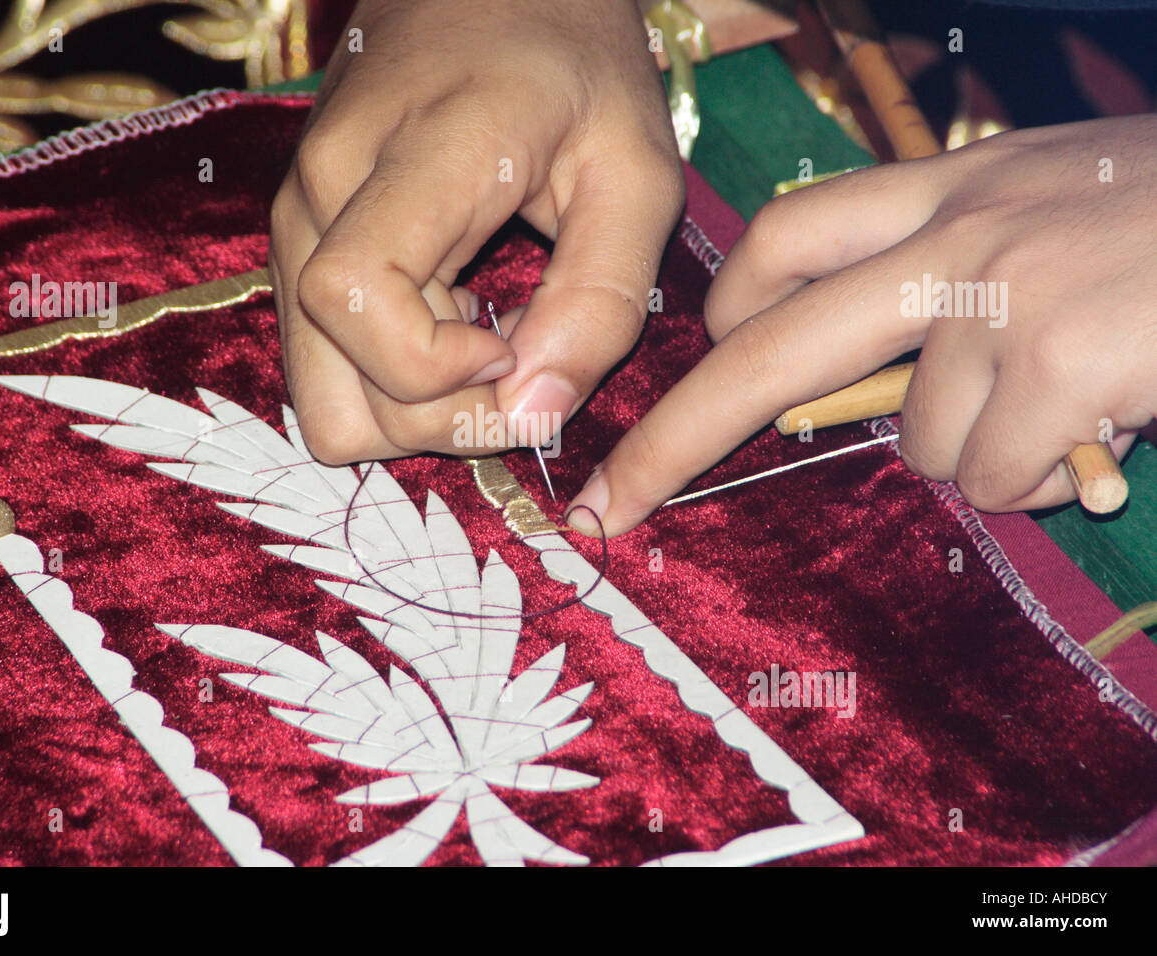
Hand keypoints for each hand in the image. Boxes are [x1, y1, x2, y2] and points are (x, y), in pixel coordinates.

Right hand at [269, 0, 683, 462]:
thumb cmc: (577, 65)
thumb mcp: (635, 174)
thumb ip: (601, 301)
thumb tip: (534, 416)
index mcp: (409, 155)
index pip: (354, 300)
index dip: (437, 368)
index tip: (514, 346)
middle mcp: (321, 194)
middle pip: (334, 389)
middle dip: (439, 418)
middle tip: (521, 363)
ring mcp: (296, 222)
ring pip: (321, 397)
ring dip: (412, 408)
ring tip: (486, 341)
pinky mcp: (300, 245)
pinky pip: (328, 364)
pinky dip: (392, 378)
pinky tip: (453, 322)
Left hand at [568, 116, 1156, 535]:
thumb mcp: (1050, 197)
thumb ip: (952, 262)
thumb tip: (881, 382)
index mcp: (946, 182)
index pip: (782, 235)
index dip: (725, 310)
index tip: (698, 359)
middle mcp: (955, 227)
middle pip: (762, 348)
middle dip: (674, 438)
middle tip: (611, 506)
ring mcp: (1002, 293)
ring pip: (917, 441)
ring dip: (975, 453)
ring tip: (1061, 406)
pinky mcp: (1058, 361)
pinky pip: (994, 475)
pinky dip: (1038, 478)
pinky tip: (1097, 429)